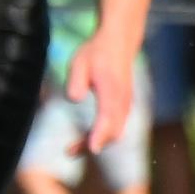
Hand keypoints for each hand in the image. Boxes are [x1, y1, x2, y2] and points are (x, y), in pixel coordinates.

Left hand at [62, 28, 141, 154]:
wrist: (119, 41)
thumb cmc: (97, 52)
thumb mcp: (79, 62)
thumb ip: (76, 81)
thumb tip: (74, 99)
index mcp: (112, 91)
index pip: (108, 118)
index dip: (100, 135)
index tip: (92, 149)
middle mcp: (123, 101)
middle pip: (112, 132)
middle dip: (92, 145)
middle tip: (68, 152)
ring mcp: (126, 104)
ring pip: (115, 132)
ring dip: (97, 142)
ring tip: (72, 149)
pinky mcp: (124, 106)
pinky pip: (116, 126)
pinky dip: (103, 135)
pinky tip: (87, 136)